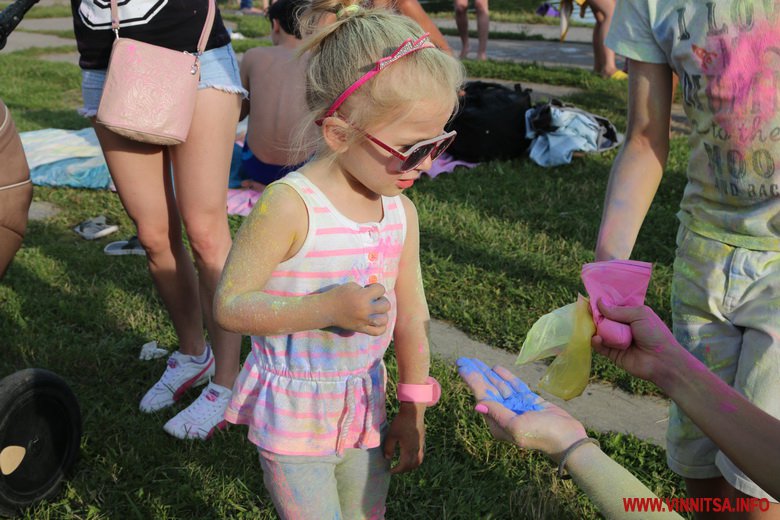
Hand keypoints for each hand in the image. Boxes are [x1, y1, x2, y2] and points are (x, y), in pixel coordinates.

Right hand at [325, 282, 389, 334]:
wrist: (327, 310)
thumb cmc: (338, 295)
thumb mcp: (352, 286)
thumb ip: (366, 289)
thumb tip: (376, 293)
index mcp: (363, 297)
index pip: (381, 289)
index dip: (376, 287)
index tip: (368, 289)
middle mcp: (365, 310)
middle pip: (386, 305)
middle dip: (381, 300)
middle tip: (373, 300)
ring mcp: (364, 321)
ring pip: (384, 319)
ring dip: (382, 313)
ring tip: (375, 310)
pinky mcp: (361, 329)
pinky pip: (378, 331)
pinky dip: (381, 326)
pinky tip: (376, 321)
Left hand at [383, 402, 424, 473]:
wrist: (413, 412)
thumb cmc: (401, 423)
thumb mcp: (391, 435)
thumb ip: (389, 448)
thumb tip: (387, 458)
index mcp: (408, 450)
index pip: (404, 466)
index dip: (397, 470)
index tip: (390, 471)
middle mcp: (416, 450)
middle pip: (412, 465)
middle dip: (404, 470)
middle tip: (396, 469)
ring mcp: (421, 445)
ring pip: (418, 461)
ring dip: (411, 466)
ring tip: (403, 465)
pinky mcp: (422, 441)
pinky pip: (421, 455)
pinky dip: (416, 460)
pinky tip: (412, 456)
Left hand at [457, 358, 586, 459]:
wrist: (569, 440)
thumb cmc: (541, 434)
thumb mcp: (516, 426)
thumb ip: (497, 413)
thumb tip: (477, 404)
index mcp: (498, 423)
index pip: (481, 396)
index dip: (471, 379)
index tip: (461, 365)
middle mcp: (505, 415)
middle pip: (488, 389)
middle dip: (476, 374)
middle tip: (464, 359)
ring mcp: (518, 408)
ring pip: (500, 387)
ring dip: (489, 374)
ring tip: (477, 361)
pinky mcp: (530, 402)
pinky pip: (515, 387)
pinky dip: (506, 377)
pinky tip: (496, 368)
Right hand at [590, 300, 679, 382]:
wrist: (662, 360)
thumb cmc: (655, 334)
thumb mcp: (639, 315)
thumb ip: (617, 310)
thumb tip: (598, 302)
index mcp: (631, 315)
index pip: (613, 307)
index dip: (603, 303)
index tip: (591, 298)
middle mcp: (622, 327)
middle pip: (604, 318)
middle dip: (595, 315)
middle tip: (584, 310)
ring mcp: (617, 340)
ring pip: (600, 331)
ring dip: (594, 328)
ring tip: (588, 325)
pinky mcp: (613, 353)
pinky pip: (600, 346)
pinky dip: (596, 342)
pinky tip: (596, 338)